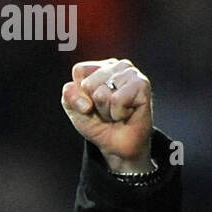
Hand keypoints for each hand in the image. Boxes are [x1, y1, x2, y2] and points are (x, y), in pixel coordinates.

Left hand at [61, 58, 154, 172]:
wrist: (117, 146)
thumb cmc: (99, 125)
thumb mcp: (76, 112)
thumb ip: (69, 96)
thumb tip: (71, 86)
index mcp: (100, 67)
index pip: (79, 70)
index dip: (79, 94)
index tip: (90, 106)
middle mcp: (117, 65)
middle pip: (89, 83)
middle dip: (95, 105)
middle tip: (107, 111)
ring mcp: (131, 73)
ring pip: (102, 93)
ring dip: (106, 110)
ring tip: (116, 112)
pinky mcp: (142, 83)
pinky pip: (117, 100)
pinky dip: (118, 113)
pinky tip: (126, 113)